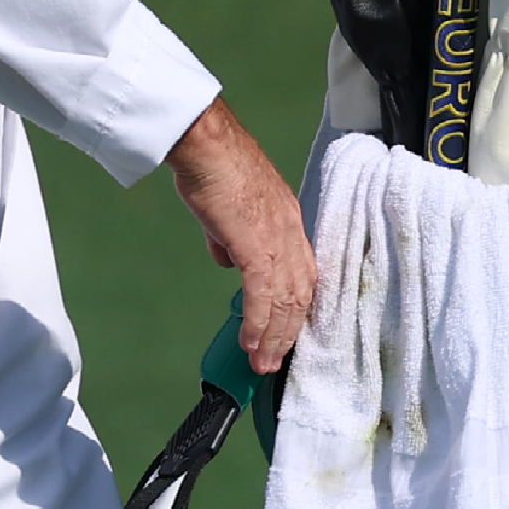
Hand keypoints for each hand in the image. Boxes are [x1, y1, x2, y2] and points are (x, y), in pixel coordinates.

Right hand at [167, 99, 313, 374]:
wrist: (206, 144)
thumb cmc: (212, 166)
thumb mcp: (228, 209)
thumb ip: (231, 239)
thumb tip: (227, 260)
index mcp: (288, 223)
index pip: (302, 275)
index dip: (295, 309)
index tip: (284, 335)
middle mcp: (291, 232)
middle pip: (301, 294)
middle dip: (288, 333)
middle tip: (273, 362)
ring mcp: (278, 238)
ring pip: (286, 300)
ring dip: (274, 336)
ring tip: (262, 364)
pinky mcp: (257, 244)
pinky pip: (263, 294)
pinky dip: (258, 322)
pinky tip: (250, 342)